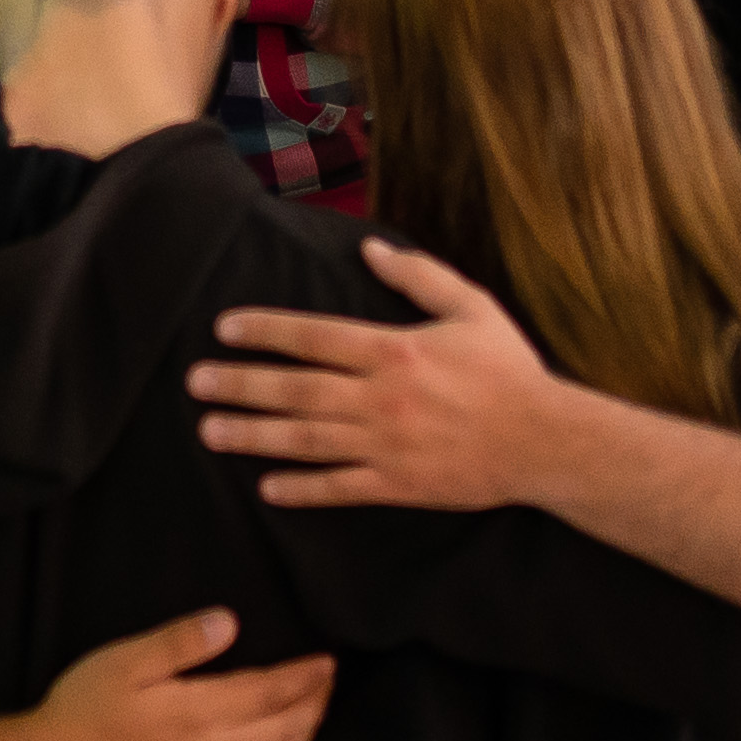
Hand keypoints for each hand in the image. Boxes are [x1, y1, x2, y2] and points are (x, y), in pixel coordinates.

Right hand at [18, 610, 336, 740]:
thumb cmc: (83, 708)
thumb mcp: (123, 660)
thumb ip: (178, 641)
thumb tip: (230, 622)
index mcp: (197, 714)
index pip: (270, 694)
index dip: (305, 678)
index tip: (328, 660)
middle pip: (284, 732)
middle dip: (314, 705)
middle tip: (329, 680)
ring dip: (304, 739)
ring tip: (313, 713)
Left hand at [189, 234, 578, 509]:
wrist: (545, 441)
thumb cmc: (509, 370)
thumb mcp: (470, 307)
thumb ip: (418, 276)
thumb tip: (370, 250)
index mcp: (394, 350)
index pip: (314, 337)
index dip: (265, 331)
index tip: (226, 329)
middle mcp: (381, 398)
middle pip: (296, 389)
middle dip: (241, 384)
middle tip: (195, 383)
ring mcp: (386, 446)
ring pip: (306, 440)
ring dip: (254, 436)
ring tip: (210, 431)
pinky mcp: (398, 486)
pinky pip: (340, 488)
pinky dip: (302, 489)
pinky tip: (267, 488)